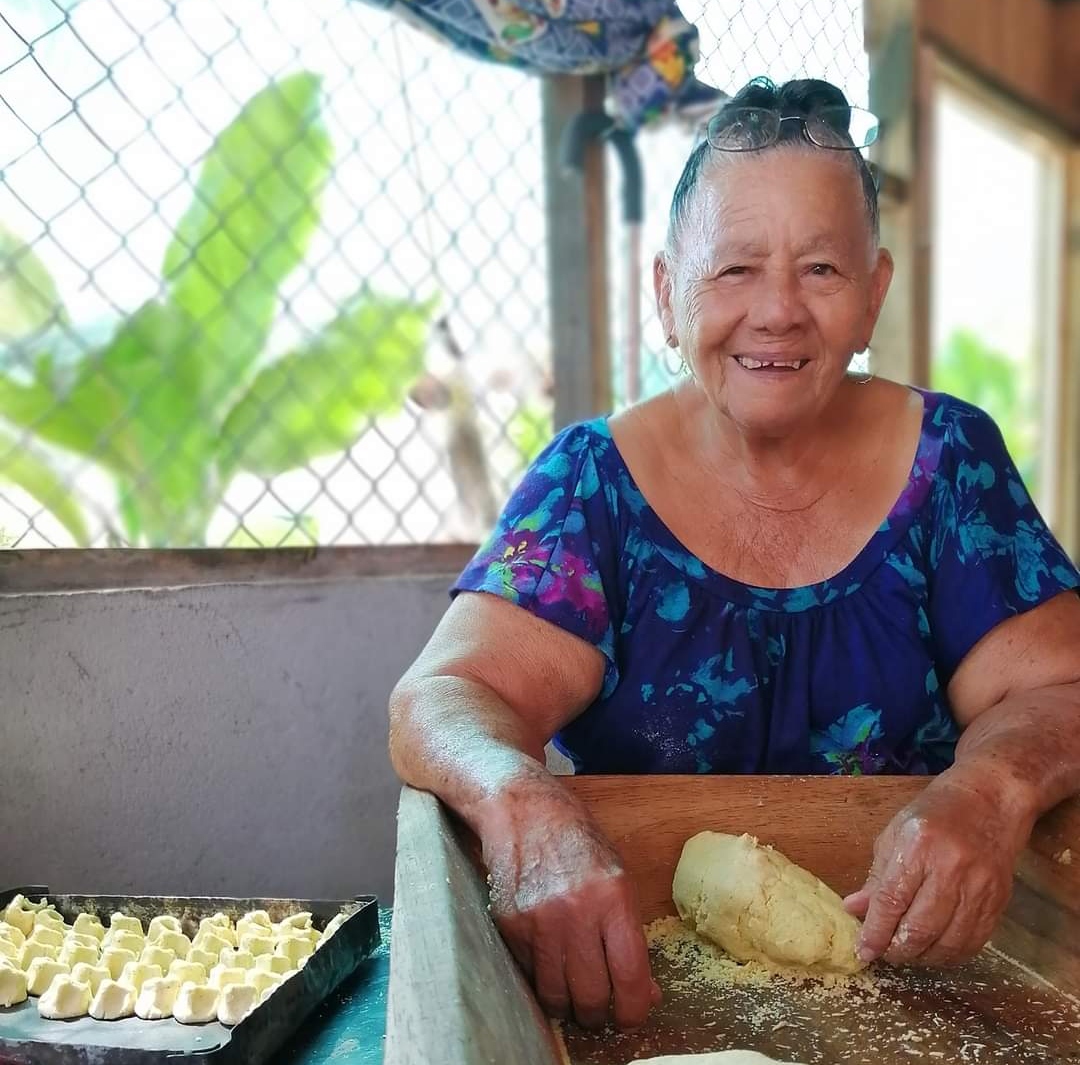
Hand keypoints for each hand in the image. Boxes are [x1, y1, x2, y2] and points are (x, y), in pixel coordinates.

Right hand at [477, 778, 660, 1029]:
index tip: (632, 1015)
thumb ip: (629, 933)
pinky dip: (541, 978)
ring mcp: (538, 920)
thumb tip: (643, 992)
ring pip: (555, 995)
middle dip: (598, 1014)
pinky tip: (549, 963)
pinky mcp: (510, 924)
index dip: (633, 1010)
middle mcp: (576, 911)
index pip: (630, 976)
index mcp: (613, 896)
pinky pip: (528, 974)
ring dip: (567, 1005)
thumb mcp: (617, 875)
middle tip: (600, 1010)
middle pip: (590, 996)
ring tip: (573, 994)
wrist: (522, 810)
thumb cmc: (576, 840)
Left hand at [844, 778, 1031, 966]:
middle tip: (884, 952)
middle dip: (897, 949)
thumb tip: (855, 910)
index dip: (875, 931)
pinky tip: (935, 950)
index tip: (863, 951)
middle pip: (920, 928)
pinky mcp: (998, 903)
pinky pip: (972, 943)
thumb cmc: (936, 813)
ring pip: (947, 943)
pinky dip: (950, 955)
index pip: (892, 900)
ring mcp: (979, 889)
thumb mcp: (896, 833)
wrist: (991, 801)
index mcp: (919, 847)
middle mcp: (951, 870)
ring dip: (923, 957)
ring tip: (907, 952)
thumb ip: (877, 876)